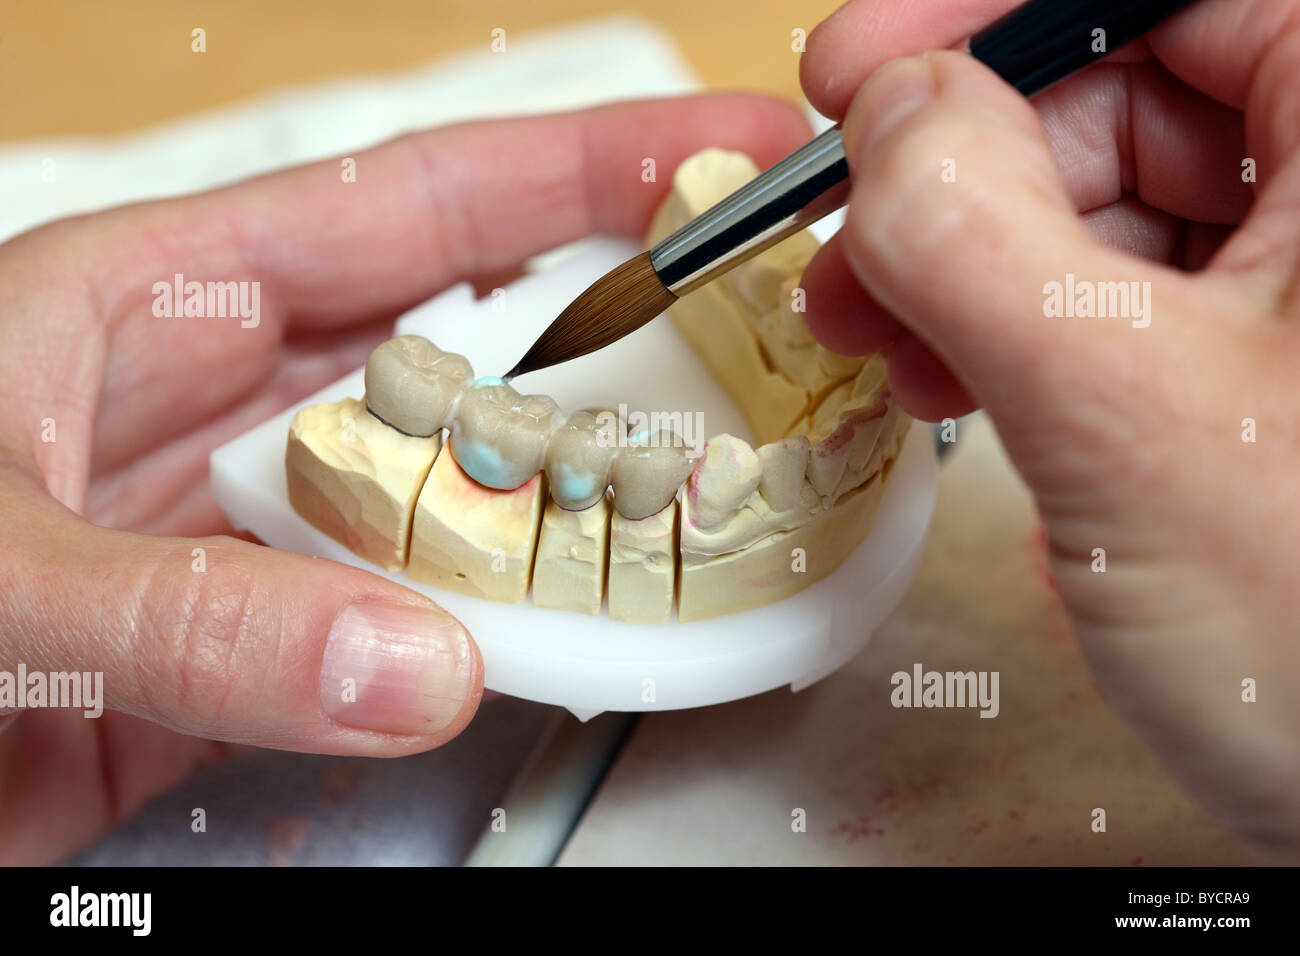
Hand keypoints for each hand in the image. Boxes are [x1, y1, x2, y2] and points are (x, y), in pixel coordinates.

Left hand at [0, 94, 810, 863]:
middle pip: (469, 340)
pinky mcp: (239, 653)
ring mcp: (245, 529)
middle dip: (621, 327)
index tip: (723, 149)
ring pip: (453, 494)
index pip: (420, 200)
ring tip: (703, 491)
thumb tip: (405, 661)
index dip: (586, 167)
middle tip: (765, 332)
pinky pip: (399, 627)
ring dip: (566, 501)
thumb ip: (182, 613)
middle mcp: (226, 402)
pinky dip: (485, 639)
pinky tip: (565, 636)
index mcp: (160, 297)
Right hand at [799, 0, 1299, 859]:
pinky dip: (1017, 330)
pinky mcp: (1269, 377)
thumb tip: (891, 114)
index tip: (859, 66)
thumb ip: (976, 237)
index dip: (994, 23)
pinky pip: (1123, 305)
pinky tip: (951, 379)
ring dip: (969, 261)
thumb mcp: (1124, 416)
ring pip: (1113, 209)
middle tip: (845, 233)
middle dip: (960, 168)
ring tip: (879, 332)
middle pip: (1132, 99)